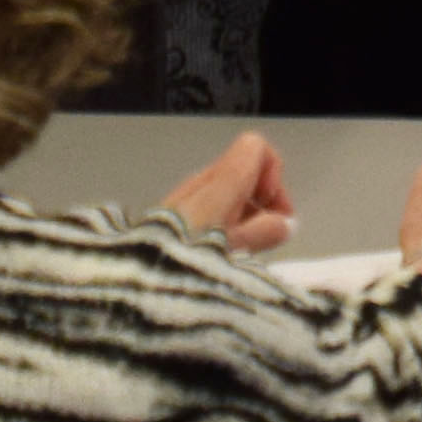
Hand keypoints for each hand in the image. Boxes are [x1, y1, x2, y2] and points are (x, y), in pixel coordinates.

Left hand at [161, 132, 295, 253]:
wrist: (138, 274)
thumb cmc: (190, 256)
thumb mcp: (238, 247)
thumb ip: (267, 231)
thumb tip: (283, 224)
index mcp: (223, 180)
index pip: (256, 147)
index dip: (274, 174)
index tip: (272, 208)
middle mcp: (202, 181)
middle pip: (243, 172)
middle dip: (261, 201)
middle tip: (264, 235)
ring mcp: (184, 197)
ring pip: (225, 192)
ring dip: (242, 216)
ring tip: (240, 250)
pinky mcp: (170, 217)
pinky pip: (206, 209)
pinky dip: (221, 224)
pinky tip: (217, 252)